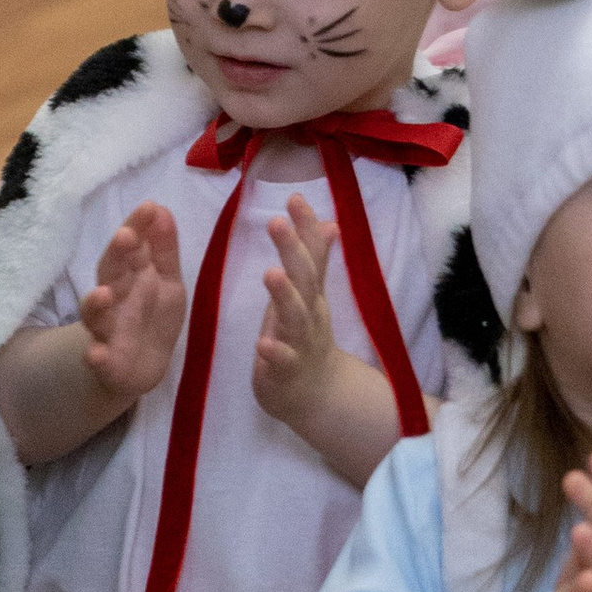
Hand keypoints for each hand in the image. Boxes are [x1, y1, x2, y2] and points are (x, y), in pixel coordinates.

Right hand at [77, 203, 187, 407]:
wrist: (140, 368)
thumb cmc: (152, 316)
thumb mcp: (166, 280)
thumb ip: (163, 249)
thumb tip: (161, 208)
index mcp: (130, 275)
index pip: (130, 246)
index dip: (137, 226)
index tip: (149, 206)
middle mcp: (113, 298)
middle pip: (110, 273)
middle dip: (116, 255)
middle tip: (126, 236)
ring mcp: (106, 330)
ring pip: (95, 315)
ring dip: (95, 304)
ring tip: (103, 294)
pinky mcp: (106, 363)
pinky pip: (97, 359)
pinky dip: (95, 356)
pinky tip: (95, 354)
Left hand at [251, 196, 341, 439]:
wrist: (318, 394)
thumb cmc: (304, 337)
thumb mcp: (310, 295)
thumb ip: (315, 260)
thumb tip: (328, 222)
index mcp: (311, 292)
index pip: (311, 253)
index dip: (305, 226)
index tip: (294, 197)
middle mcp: (310, 312)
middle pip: (305, 278)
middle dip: (293, 249)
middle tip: (277, 221)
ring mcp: (301, 342)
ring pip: (296, 317)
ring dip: (285, 295)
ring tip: (271, 273)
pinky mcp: (287, 371)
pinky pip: (282, 361)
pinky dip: (275, 352)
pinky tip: (263, 343)